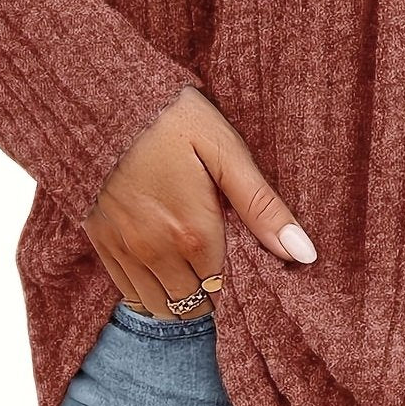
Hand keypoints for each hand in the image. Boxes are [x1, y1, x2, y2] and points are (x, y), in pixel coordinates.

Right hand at [83, 85, 317, 318]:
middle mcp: (155, 252)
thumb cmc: (175, 120)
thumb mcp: (228, 153)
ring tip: (192, 264)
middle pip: (191, 305)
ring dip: (178, 295)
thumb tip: (304, 254)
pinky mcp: (100, 242)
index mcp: (194, 233)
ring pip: (157, 306)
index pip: (222, 290)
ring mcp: (124, 250)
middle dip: (209, 293)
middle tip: (218, 261)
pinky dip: (147, 287)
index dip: (235, 281)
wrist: (107, 99)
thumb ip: (264, 208)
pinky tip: (161, 260)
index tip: (240, 262)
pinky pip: (126, 291)